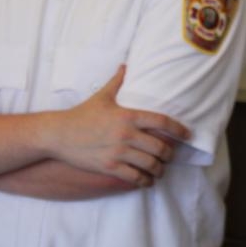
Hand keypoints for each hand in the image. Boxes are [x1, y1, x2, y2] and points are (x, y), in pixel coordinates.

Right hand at [48, 65, 190, 186]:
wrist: (58, 134)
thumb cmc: (81, 114)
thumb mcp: (101, 96)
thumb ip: (117, 82)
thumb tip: (125, 66)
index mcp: (128, 116)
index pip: (161, 122)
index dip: (178, 129)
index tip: (187, 135)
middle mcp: (126, 134)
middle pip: (160, 147)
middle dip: (170, 154)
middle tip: (170, 155)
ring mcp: (118, 152)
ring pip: (150, 164)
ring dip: (160, 169)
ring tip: (160, 169)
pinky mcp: (110, 167)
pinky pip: (135, 177)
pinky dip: (145, 181)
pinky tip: (147, 180)